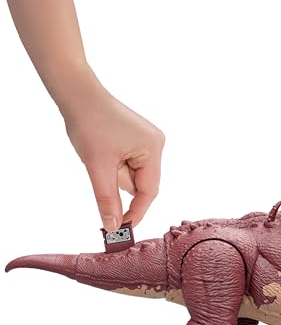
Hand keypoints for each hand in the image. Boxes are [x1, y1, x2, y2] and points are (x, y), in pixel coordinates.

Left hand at [62, 86, 164, 231]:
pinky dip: (116, 166)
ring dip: (115, 174)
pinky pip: (131, 164)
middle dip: (118, 184)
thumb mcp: (98, 167)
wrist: (79, 95)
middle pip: (142, 183)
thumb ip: (107, 200)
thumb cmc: (89, 125)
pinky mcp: (139, 139)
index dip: (136, 212)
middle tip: (100, 175)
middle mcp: (156, 145)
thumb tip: (113, 227)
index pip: (149, 191)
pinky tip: (104, 152)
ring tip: (99, 155)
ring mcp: (149, 141)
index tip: (121, 229)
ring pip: (134, 175)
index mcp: (153, 149)